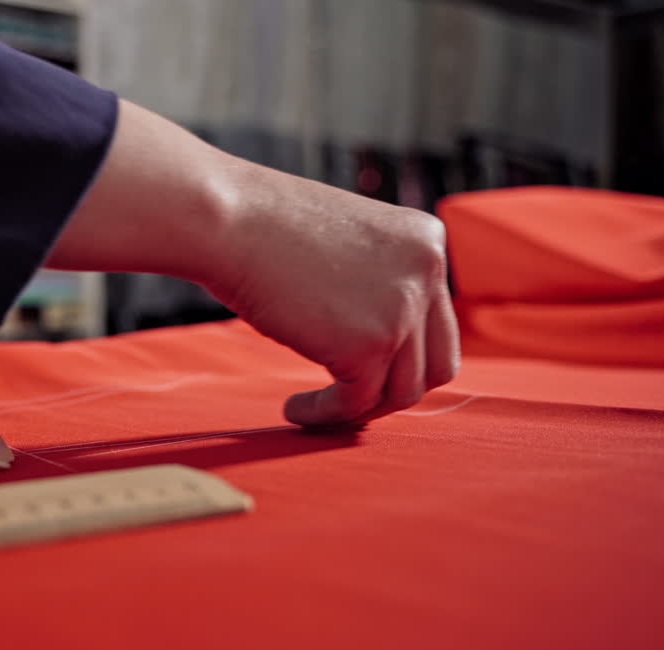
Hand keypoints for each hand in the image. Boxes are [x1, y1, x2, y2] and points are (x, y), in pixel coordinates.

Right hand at [48, 100, 458, 424]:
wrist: (225, 218)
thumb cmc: (262, 228)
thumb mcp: (345, 243)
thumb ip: (376, 282)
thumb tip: (375, 340)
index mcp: (427, 241)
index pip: (437, 322)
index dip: (402, 356)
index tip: (359, 369)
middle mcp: (429, 272)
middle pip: (438, 364)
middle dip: (393, 390)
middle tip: (347, 397)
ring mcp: (403, 308)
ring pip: (402, 392)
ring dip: (357, 408)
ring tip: (312, 407)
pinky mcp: (369, 344)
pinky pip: (357, 403)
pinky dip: (325, 416)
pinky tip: (292, 409)